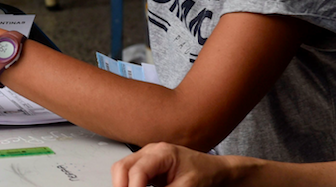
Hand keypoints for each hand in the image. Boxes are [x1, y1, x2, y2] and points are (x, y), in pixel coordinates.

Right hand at [112, 143, 237, 186]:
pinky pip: (130, 175)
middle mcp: (150, 152)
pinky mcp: (147, 168)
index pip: (138, 170)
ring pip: (122, 170)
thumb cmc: (205, 173)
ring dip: (123, 184)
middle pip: (122, 166)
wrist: (215, 171)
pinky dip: (129, 185)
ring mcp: (147, 158)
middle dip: (120, 185)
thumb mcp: (187, 186)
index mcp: (162, 153)